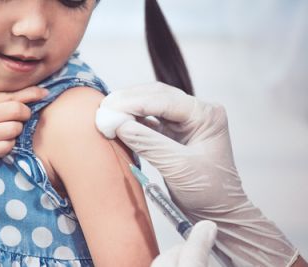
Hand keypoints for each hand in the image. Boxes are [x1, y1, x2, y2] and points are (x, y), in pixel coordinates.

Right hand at [0, 86, 47, 177]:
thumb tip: (19, 95)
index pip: (10, 95)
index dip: (32, 94)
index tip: (45, 93)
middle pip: (17, 110)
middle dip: (26, 114)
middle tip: (23, 118)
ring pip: (14, 129)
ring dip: (16, 132)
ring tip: (7, 133)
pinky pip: (5, 147)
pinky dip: (8, 146)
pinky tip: (0, 145)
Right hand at [96, 82, 297, 265]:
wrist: (218, 213)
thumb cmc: (209, 192)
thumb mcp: (178, 167)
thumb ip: (148, 143)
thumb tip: (118, 124)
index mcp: (206, 115)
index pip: (164, 100)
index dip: (134, 103)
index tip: (109, 109)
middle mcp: (197, 113)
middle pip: (157, 96)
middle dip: (129, 101)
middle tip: (103, 108)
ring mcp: (185, 122)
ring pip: (151, 105)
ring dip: (129, 108)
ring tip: (107, 113)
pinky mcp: (174, 133)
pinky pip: (150, 121)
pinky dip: (133, 121)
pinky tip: (118, 123)